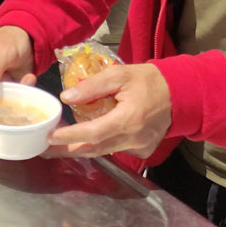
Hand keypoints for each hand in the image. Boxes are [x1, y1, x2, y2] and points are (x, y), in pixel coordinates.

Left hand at [44, 62, 171, 158]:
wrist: (180, 94)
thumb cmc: (149, 80)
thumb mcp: (119, 74)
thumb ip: (93, 86)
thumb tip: (66, 97)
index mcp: (129, 119)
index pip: (93, 133)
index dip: (71, 136)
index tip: (50, 136)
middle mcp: (133, 139)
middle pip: (95, 149)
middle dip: (68, 150)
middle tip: (45, 149)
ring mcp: (139, 148)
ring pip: (104, 152)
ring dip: (81, 149)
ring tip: (57, 146)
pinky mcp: (143, 150)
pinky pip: (116, 150)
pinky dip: (99, 146)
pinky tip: (84, 140)